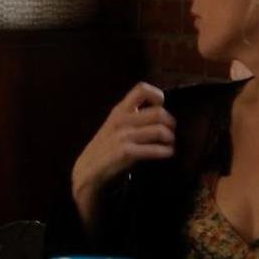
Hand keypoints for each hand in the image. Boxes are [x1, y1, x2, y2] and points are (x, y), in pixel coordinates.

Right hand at [71, 82, 175, 205]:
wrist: (87, 169)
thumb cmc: (105, 147)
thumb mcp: (114, 125)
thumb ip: (131, 116)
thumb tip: (159, 112)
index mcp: (119, 110)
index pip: (141, 89)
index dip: (157, 96)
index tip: (160, 107)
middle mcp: (121, 120)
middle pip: (158, 112)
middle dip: (170, 123)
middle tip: (171, 131)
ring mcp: (123, 136)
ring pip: (159, 130)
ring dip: (170, 138)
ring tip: (169, 143)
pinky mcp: (126, 152)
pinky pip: (154, 149)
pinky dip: (165, 151)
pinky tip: (167, 153)